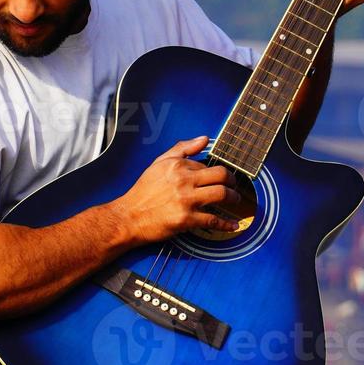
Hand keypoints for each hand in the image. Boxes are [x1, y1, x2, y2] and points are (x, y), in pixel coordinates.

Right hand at [111, 135, 243, 244]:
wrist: (129, 216)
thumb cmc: (143, 191)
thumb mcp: (159, 163)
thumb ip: (182, 149)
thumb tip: (204, 139)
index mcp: (177, 165)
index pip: (206, 164)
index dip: (214, 172)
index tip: (218, 178)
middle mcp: (183, 180)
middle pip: (221, 176)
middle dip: (232, 181)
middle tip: (234, 186)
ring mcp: (186, 200)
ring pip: (221, 195)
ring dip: (233, 198)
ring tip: (234, 200)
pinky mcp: (186, 219)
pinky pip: (213, 220)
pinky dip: (226, 224)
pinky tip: (232, 225)